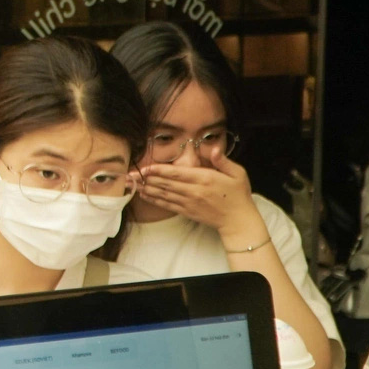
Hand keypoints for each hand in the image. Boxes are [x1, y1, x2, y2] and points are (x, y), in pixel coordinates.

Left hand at [132, 149, 259, 241]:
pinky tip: (144, 194)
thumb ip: (223, 160)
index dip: (159, 170)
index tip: (145, 167)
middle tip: (130, 174)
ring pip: (163, 194)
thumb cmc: (238, 195)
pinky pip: (167, 204)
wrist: (238, 220)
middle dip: (146, 178)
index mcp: (205, 179)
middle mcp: (194, 191)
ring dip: (146, 188)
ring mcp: (189, 202)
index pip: (177, 173)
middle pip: (165, 183)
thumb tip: (214, 148)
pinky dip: (154, 199)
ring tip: (132, 183)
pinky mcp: (187, 211)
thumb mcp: (237, 173)